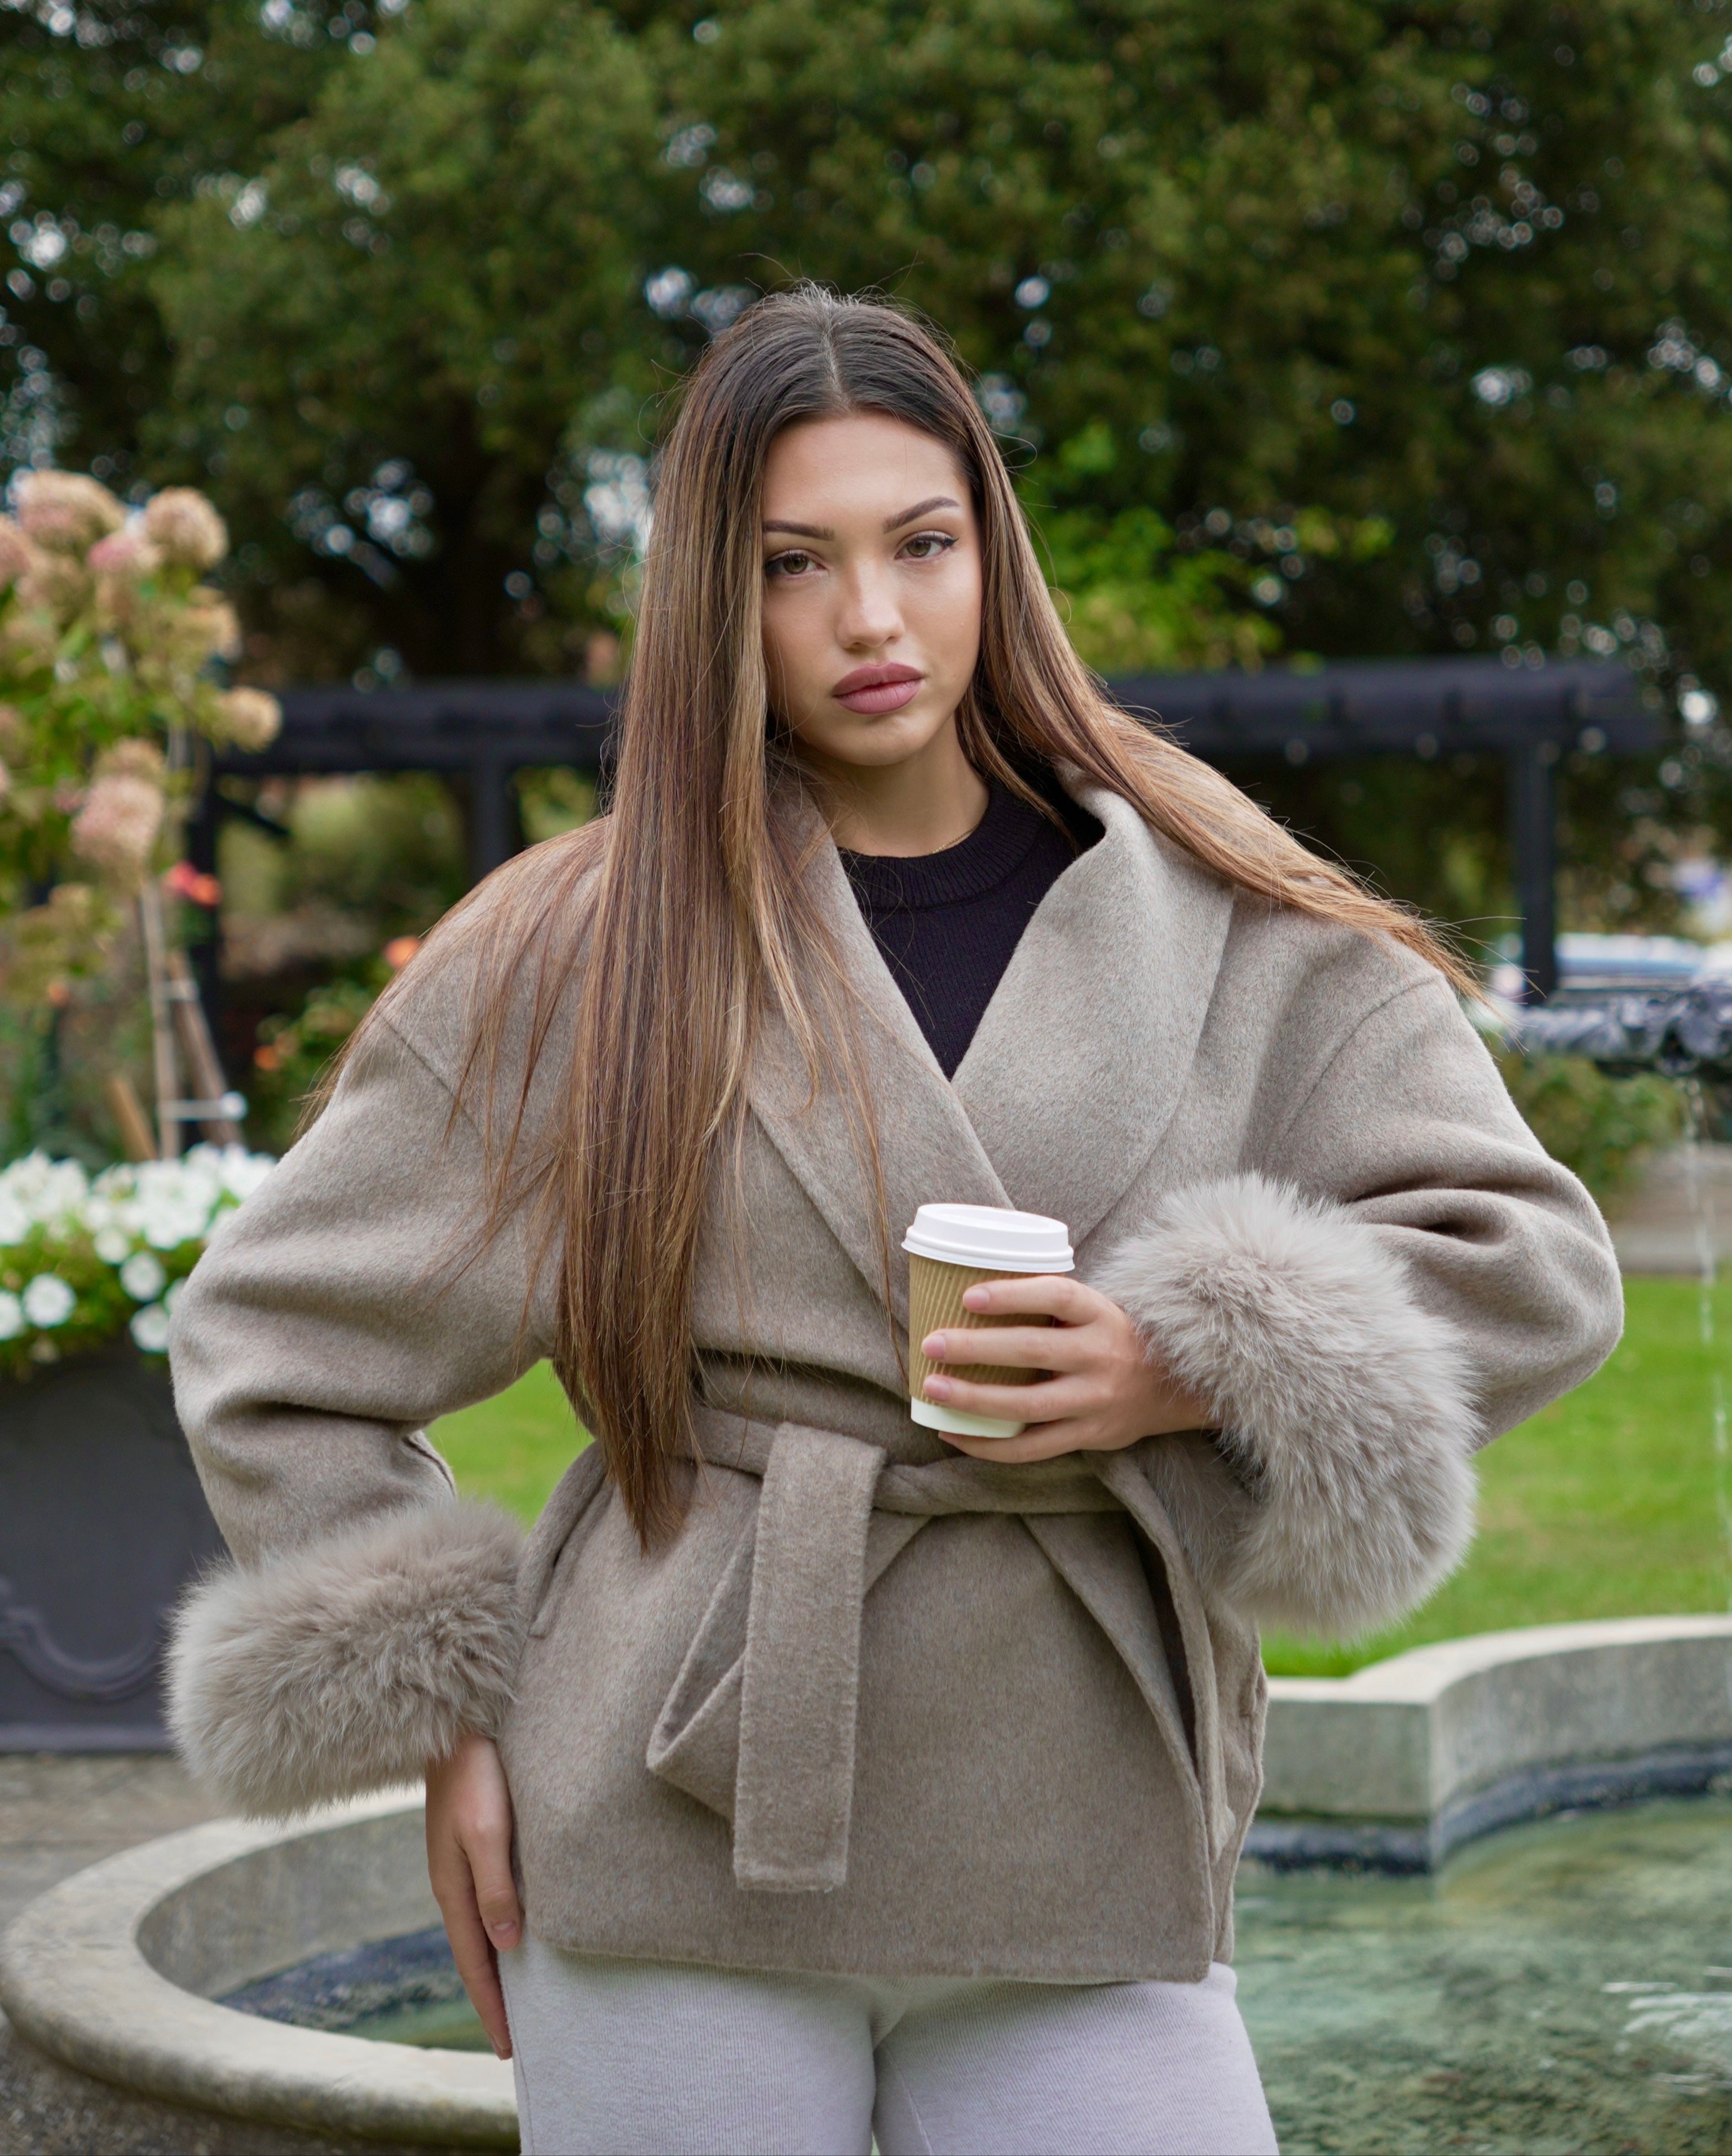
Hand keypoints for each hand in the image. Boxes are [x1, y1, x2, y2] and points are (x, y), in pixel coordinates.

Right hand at [425, 1731, 519, 2059]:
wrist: (456, 1727)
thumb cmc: (475, 1775)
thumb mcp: (486, 1831)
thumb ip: (495, 1886)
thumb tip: (507, 1943)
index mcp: (453, 1889)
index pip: (475, 1964)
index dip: (492, 2006)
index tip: (508, 2048)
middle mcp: (453, 1885)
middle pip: (475, 1955)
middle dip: (492, 1999)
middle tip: (513, 2040)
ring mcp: (459, 1867)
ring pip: (480, 1932)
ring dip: (495, 1968)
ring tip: (515, 1998)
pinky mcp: (470, 1847)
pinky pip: (484, 1906)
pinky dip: (496, 1933)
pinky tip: (511, 1936)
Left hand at [919, 1273, 1211, 1462]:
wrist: (1173, 1387)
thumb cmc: (1113, 1338)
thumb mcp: (1095, 1311)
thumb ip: (1051, 1304)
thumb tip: (970, 1293)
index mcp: (1100, 1315)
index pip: (1056, 1296)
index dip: (1012, 1295)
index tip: (968, 1296)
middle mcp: (1099, 1356)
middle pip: (1032, 1351)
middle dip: (976, 1348)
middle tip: (931, 1344)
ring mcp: (1094, 1400)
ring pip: (1028, 1405)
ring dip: (975, 1400)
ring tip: (934, 1390)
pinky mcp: (1089, 1435)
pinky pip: (1033, 1448)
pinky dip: (990, 1445)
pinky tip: (954, 1434)